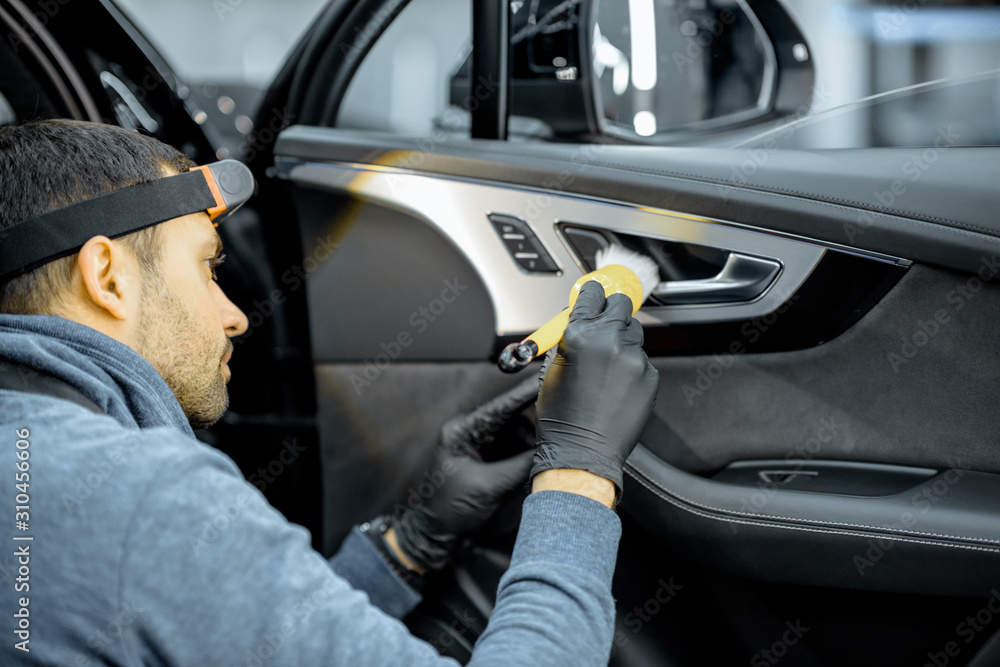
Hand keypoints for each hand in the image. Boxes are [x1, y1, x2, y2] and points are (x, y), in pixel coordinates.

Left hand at [390, 376, 538, 572]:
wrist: (436, 533)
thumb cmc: (451, 508)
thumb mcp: (489, 487)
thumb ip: (521, 465)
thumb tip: (551, 449)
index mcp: (462, 430)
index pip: (500, 406)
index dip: (526, 392)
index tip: (549, 377)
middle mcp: (472, 431)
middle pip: (512, 415)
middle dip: (537, 418)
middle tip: (563, 417)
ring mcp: (481, 443)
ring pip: (518, 431)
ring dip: (534, 441)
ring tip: (550, 450)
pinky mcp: (490, 456)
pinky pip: (516, 446)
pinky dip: (530, 453)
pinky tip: (540, 460)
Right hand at [530, 280, 659, 502]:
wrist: (583, 453)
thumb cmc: (561, 418)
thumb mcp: (551, 370)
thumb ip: (568, 340)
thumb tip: (578, 321)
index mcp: (579, 336)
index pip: (591, 295)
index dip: (591, 294)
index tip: (593, 294)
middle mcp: (609, 342)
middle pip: (620, 305)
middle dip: (611, 310)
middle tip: (603, 323)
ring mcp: (634, 359)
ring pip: (633, 332)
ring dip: (621, 339)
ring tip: (607, 365)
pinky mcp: (650, 376)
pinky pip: (642, 359)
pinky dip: (631, 366)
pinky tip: (617, 386)